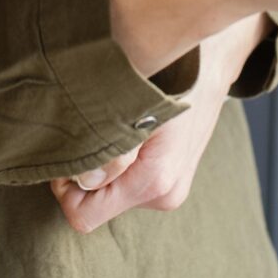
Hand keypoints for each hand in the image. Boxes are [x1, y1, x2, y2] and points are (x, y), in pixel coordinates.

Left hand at [49, 29, 243, 233]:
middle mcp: (164, 195)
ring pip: (110, 193)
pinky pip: (126, 182)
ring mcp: (170, 190)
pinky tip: (123, 130)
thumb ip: (110, 149)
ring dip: (100, 165)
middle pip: (96, 205)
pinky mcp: (171, 180)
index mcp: (154, 182)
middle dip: (82, 175)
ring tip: (109, 125)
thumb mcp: (136, 107)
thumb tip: (83, 180)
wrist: (212, 62)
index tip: (67, 149)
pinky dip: (116, 163)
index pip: (84, 215)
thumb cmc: (171, 74)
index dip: (65, 187)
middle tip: (84, 131)